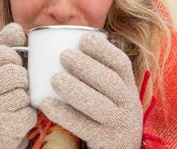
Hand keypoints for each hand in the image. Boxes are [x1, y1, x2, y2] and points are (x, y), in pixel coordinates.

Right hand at [0, 23, 36, 148]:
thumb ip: (3, 45)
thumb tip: (17, 28)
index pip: (0, 52)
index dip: (14, 57)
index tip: (13, 65)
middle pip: (14, 73)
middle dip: (22, 79)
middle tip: (17, 86)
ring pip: (23, 94)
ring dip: (25, 98)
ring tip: (15, 103)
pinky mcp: (1, 130)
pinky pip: (28, 114)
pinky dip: (29, 116)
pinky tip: (17, 119)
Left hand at [40, 33, 142, 148]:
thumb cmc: (104, 116)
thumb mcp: (109, 94)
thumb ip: (94, 74)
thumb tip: (63, 44)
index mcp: (128, 87)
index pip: (121, 64)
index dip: (104, 50)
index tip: (83, 38)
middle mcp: (129, 104)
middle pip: (111, 82)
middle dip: (86, 66)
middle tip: (63, 55)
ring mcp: (120, 125)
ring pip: (100, 105)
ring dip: (76, 89)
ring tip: (55, 79)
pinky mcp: (107, 142)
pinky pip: (84, 127)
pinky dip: (65, 114)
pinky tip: (46, 104)